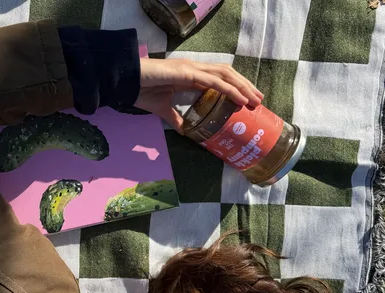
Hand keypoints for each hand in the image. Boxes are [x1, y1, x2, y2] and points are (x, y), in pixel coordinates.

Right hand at [134, 58, 262, 131]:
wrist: (126, 82)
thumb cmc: (141, 91)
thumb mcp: (162, 109)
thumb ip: (174, 119)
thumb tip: (184, 132)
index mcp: (190, 74)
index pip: (219, 77)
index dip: (235, 86)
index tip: (247, 99)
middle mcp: (194, 68)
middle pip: (227, 73)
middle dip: (245, 86)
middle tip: (258, 100)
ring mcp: (191, 68)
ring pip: (225, 74)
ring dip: (243, 87)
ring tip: (255, 99)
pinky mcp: (186, 73)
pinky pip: (214, 81)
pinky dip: (230, 89)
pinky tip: (240, 98)